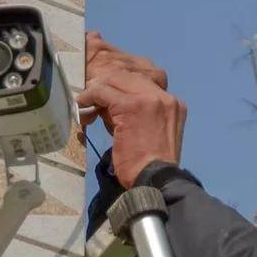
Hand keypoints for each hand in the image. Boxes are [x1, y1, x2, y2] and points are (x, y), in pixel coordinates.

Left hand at [79, 31, 186, 188]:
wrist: (156, 180)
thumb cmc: (152, 166)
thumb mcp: (152, 133)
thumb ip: (139, 114)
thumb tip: (109, 104)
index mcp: (174, 104)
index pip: (143, 82)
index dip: (121, 85)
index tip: (106, 95)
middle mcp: (165, 97)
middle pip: (129, 76)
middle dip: (107, 83)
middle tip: (91, 94)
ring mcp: (150, 99)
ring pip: (115, 80)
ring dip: (97, 89)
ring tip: (85, 100)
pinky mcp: (130, 105)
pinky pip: (103, 92)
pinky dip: (90, 96)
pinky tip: (82, 105)